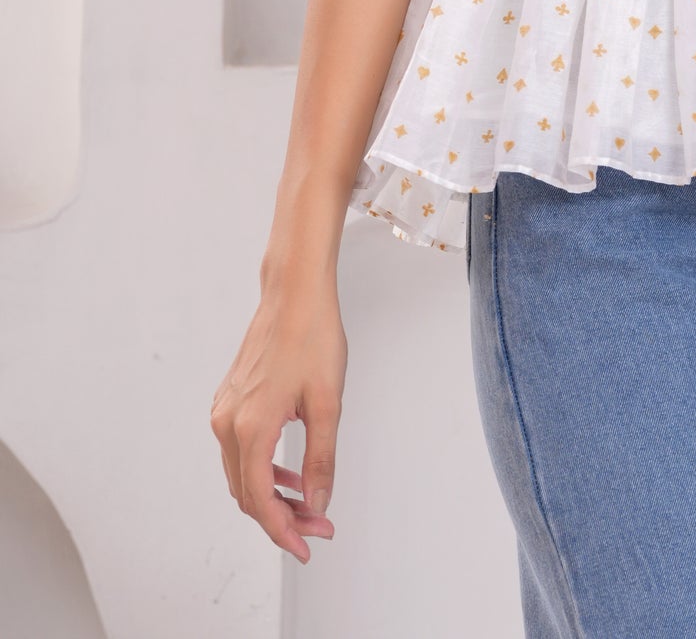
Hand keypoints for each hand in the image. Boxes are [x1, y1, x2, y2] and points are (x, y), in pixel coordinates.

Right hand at [210, 285, 347, 563]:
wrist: (295, 292)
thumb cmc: (313, 337)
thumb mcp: (328, 403)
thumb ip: (321, 460)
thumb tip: (317, 504)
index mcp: (250, 428)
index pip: (260, 501)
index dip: (284, 531)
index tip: (308, 546)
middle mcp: (227, 424)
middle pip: (247, 493)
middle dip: (282, 517)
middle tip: (318, 526)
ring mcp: (224, 411)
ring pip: (242, 474)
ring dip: (273, 495)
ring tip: (310, 503)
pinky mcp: (229, 401)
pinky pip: (241, 451)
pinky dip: (264, 469)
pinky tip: (292, 471)